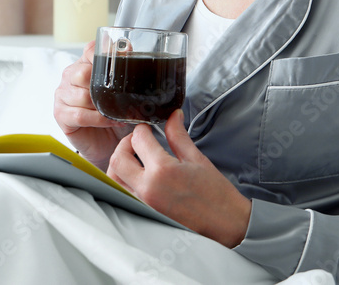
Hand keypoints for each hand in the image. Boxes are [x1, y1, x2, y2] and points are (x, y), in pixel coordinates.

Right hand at [53, 41, 132, 169]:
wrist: (107, 141)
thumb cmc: (113, 113)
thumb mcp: (122, 90)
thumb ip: (123, 69)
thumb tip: (128, 48)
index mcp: (84, 65)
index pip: (90, 50)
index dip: (103, 54)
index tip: (119, 60)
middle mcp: (70, 77)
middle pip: (82, 73)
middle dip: (102, 86)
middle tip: (117, 96)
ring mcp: (62, 96)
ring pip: (82, 96)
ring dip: (103, 106)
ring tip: (116, 112)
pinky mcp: (61, 115)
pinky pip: (80, 115)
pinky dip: (99, 119)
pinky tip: (110, 121)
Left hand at [107, 109, 251, 247]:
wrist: (224, 222)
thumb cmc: (215, 193)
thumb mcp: (196, 158)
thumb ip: (178, 135)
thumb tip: (172, 116)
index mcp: (162, 170)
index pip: (138, 140)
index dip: (142, 129)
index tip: (147, 128)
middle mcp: (147, 188)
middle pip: (118, 159)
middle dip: (125, 144)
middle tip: (138, 141)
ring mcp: (142, 204)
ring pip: (114, 179)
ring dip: (120, 165)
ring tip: (135, 159)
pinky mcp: (143, 215)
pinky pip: (122, 195)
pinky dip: (123, 183)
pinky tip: (136, 177)